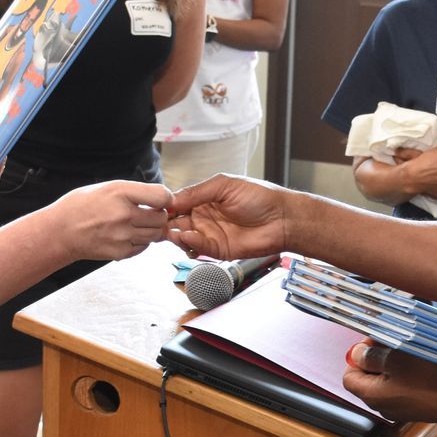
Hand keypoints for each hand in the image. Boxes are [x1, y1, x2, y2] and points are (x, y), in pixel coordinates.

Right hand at [50, 180, 173, 261]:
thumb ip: (134, 192)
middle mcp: (123, 214)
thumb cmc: (81, 206)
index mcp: (120, 193)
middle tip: (148, 213)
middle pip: (161, 218)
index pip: (161, 196)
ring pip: (155, 235)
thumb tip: (161, 198)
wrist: (60, 231)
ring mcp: (122, 236)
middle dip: (159, 215)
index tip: (160, 200)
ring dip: (151, 229)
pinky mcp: (120, 252)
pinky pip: (143, 247)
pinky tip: (127, 235)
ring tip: (136, 224)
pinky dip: (140, 242)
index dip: (165, 199)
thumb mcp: (107, 187)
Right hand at [167, 174, 292, 259]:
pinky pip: (199, 248)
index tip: (154, 207)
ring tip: (170, 231)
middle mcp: (204, 217)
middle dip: (165, 223)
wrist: (282, 218)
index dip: (166, 206)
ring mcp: (211, 234)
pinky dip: (190, 243)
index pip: (178, 203)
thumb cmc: (260, 197)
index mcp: (204, 199)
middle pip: (176, 222)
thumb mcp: (224, 185)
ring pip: (184, 237)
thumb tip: (172, 198)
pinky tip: (187, 237)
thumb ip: (197, 191)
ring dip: (174, 235)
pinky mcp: (219, 250)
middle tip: (156, 223)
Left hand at [342, 341, 436, 424]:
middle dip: (376, 358)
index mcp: (371, 395)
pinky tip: (419, 366)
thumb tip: (357, 354)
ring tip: (407, 352)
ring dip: (392, 366)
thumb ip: (372, 355)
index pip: (349, 375)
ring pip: (385, 383)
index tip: (373, 342)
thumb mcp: (397, 358)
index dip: (357, 356)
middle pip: (367, 379)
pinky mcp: (414, 409)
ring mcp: (398, 410)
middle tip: (392, 343)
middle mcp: (381, 406)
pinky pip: (401, 390)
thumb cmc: (429, 378)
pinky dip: (405, 376)